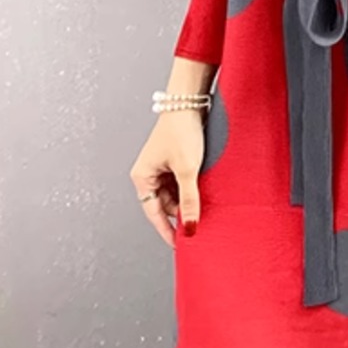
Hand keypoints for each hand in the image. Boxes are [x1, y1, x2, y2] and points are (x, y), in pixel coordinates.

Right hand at [129, 112, 204, 246]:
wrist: (189, 102)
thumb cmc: (182, 130)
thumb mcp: (188, 169)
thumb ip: (190, 200)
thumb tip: (190, 226)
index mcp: (142, 177)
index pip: (154, 213)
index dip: (167, 231)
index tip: (179, 245)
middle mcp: (149, 173)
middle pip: (165, 204)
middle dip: (181, 212)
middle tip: (199, 223)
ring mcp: (161, 166)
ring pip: (175, 193)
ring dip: (188, 199)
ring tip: (204, 204)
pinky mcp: (174, 159)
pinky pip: (181, 181)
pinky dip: (191, 187)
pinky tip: (204, 189)